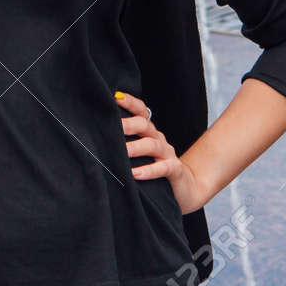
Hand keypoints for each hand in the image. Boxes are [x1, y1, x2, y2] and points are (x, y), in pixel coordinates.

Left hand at [115, 90, 206, 214]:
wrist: (186, 188)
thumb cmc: (155, 169)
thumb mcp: (141, 154)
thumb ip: (126, 144)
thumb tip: (98, 136)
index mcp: (149, 132)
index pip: (141, 112)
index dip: (130, 103)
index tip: (115, 97)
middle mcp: (158, 139)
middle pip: (145, 125)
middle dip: (128, 124)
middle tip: (113, 126)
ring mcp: (167, 154)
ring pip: (152, 145)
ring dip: (136, 147)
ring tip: (122, 152)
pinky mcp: (175, 170)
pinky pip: (163, 168)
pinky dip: (149, 170)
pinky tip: (135, 174)